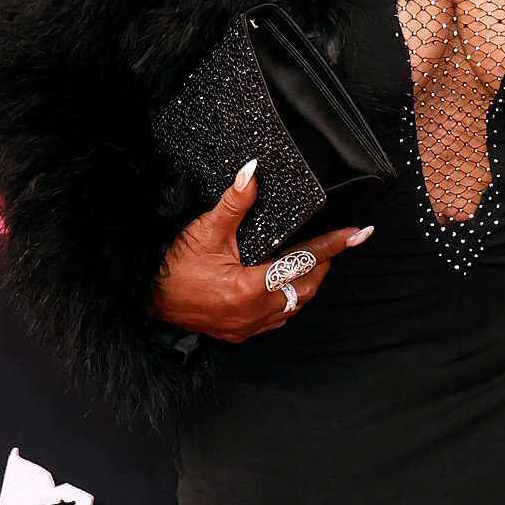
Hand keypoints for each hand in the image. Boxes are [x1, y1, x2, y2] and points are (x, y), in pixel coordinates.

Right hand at [152, 163, 372, 342]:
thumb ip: (234, 203)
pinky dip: (289, 300)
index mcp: (251, 288)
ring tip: (316, 261)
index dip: (333, 245)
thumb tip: (252, 172)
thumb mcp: (205, 230)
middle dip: (324, 265)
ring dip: (308, 283)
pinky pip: (278, 318)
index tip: (358, 234)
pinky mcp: (240, 332)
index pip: (305, 260)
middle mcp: (255, 312)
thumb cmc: (172, 268)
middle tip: (335, 244)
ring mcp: (249, 326)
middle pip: (308, 287)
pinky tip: (287, 287)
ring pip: (295, 305)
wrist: (146, 300)